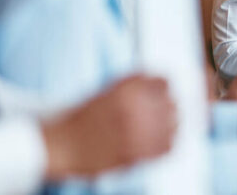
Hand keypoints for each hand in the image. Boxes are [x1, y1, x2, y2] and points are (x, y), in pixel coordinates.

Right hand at [42, 74, 175, 178]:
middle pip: (173, 103)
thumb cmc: (88, 115)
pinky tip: (159, 142)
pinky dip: (167, 144)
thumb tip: (168, 84)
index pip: (165, 82)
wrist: (63, 144)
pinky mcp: (135, 153)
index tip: (163, 94)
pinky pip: (167, 146)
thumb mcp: (113, 89)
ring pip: (174, 124)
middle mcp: (132, 108)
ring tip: (162, 128)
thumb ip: (139, 84)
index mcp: (126, 89)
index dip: (164, 88)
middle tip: (164, 112)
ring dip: (171, 125)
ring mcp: (134, 132)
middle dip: (169, 106)